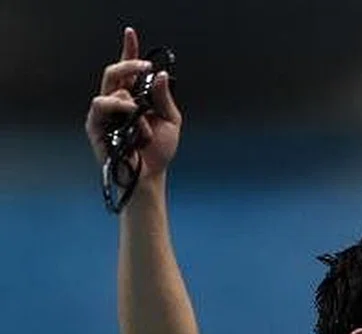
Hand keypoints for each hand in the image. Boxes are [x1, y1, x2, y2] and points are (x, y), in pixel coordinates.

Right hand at [85, 27, 181, 180]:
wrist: (150, 175)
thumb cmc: (158, 150)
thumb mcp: (170, 120)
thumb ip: (163, 97)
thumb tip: (160, 74)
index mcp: (133, 98)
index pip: (128, 70)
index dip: (128, 51)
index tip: (131, 33)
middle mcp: (116, 103)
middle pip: (114, 72)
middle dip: (129, 65)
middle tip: (145, 67)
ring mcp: (104, 113)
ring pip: (111, 90)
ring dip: (131, 101)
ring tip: (142, 115)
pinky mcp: (95, 126)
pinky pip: (102, 106)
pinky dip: (121, 109)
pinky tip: (133, 118)